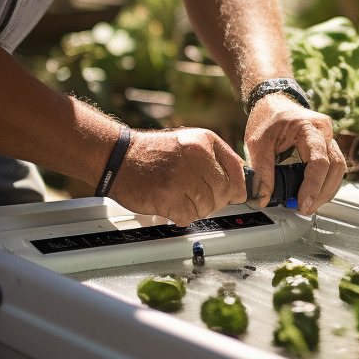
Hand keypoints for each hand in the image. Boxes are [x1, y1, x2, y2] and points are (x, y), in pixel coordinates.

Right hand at [107, 127, 246, 225]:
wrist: (119, 156)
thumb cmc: (153, 152)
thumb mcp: (189, 141)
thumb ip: (214, 157)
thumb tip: (238, 180)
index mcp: (205, 141)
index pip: (236, 169)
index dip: (239, 187)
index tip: (236, 195)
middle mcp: (197, 156)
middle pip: (224, 191)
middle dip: (216, 200)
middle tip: (200, 198)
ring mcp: (182, 176)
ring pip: (208, 206)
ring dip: (197, 209)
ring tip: (182, 198)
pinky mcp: (167, 196)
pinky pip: (189, 216)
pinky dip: (182, 216)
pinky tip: (172, 204)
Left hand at [243, 95, 344, 214]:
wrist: (273, 101)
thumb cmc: (267, 117)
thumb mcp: (257, 143)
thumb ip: (261, 171)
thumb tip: (264, 198)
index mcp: (308, 126)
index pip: (319, 160)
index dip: (313, 185)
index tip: (303, 203)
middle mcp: (324, 130)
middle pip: (335, 165)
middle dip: (323, 192)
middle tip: (306, 208)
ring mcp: (328, 136)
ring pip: (339, 167)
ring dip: (327, 189)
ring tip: (310, 204)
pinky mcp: (327, 144)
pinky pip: (334, 165)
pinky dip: (326, 181)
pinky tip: (314, 193)